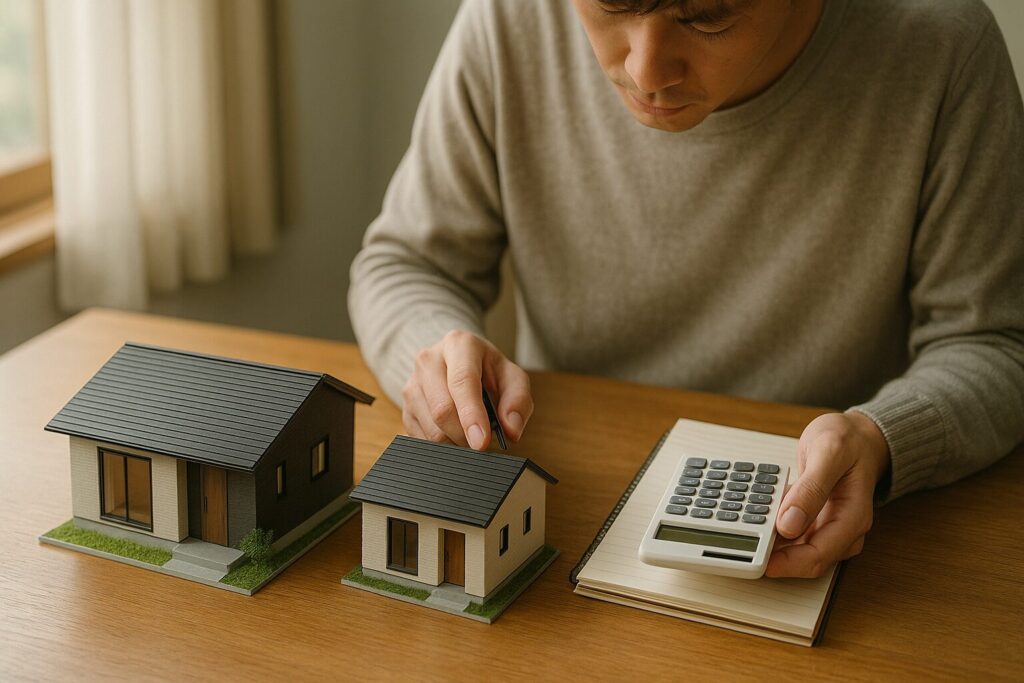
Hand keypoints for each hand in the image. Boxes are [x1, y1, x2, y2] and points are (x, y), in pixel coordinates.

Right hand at [402, 330, 532, 449]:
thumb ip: (518, 401)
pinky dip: (440, 446)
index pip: (462, 382)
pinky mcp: (404, 406)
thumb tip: (511, 430)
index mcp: (459, 345)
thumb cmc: (487, 371)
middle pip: (442, 409)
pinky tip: (453, 435)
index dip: (471, 415)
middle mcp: (429, 360)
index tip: (481, 442)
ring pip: (430, 427)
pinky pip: (419, 438)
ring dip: (454, 442)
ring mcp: (412, 383)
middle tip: (482, 442)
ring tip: (469, 434)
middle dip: (465, 435)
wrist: (457, 363)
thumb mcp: (512, 378)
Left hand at [765, 411, 889, 578]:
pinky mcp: (818, 523)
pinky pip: (795, 538)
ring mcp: (831, 528)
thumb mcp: (828, 454)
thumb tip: (789, 524)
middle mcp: (844, 529)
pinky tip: (760, 525)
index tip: (762, 560)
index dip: (789, 564)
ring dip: (776, 549)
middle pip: (809, 560)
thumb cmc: (849, 441)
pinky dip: (777, 535)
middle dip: (778, 558)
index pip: (820, 555)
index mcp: (853, 517)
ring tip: (750, 535)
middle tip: (747, 546)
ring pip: (800, 553)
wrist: (857, 436)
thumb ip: (811, 489)